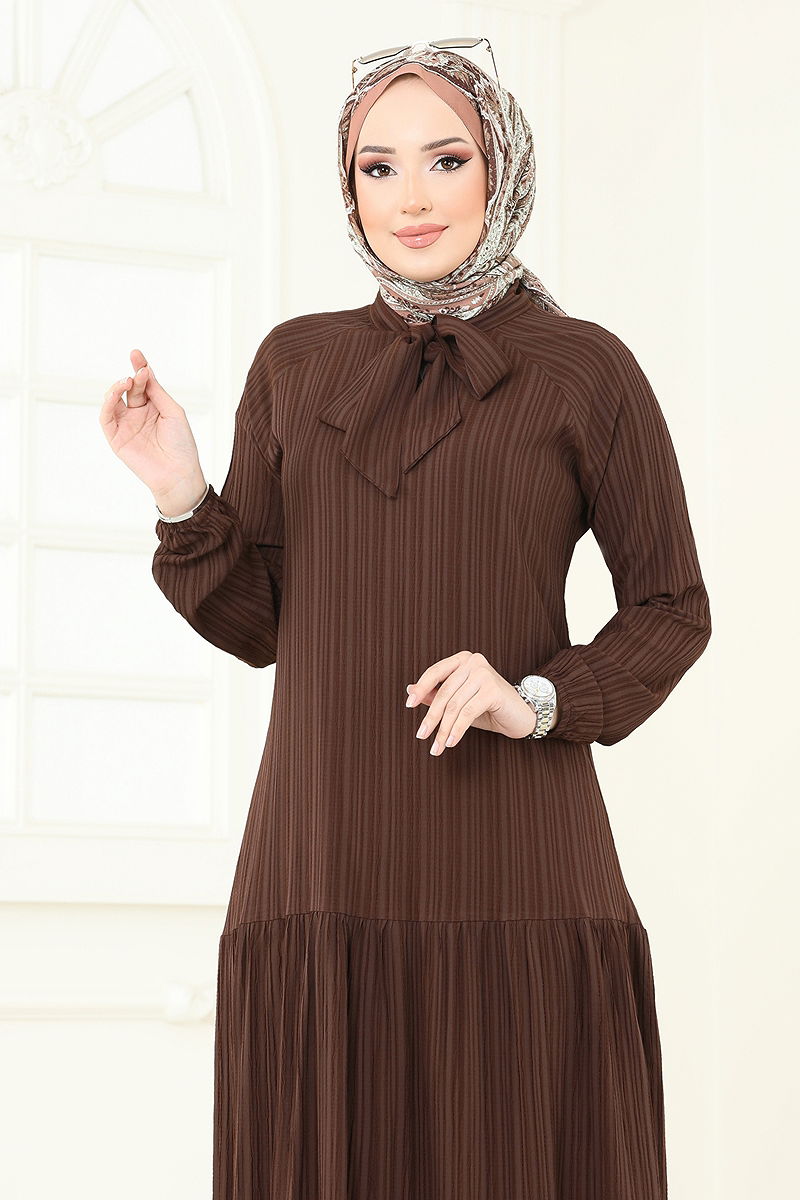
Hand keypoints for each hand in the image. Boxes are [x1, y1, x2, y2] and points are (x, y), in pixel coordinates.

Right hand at [99, 348, 205, 508]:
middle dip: (133, 377)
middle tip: (139, 371)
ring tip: (127, 381)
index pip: (144, 383)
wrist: (178, 473)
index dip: (140, 368)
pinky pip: (106, 418)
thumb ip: (157, 392)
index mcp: (155, 407)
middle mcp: (139, 414)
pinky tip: (116, 393)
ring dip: (117, 387)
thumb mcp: (173, 412)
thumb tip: (145, 371)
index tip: (136, 354)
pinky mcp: (116, 438)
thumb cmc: (181, 445)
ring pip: (114, 400)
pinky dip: (108, 403)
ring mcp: (126, 425)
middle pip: (131, 389)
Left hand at [405, 650, 547, 754]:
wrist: (521, 716)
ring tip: (436, 747)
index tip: (409, 705)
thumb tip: (410, 690)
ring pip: (454, 705)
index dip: (421, 688)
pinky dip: (457, 729)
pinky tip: (451, 742)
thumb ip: (437, 695)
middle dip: (432, 717)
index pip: (435, 672)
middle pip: (444, 692)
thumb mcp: (459, 702)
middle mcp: (473, 662)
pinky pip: (467, 712)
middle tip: (421, 735)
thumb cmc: (488, 708)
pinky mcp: (492, 689)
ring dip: (443, 729)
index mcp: (462, 660)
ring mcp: (483, 674)